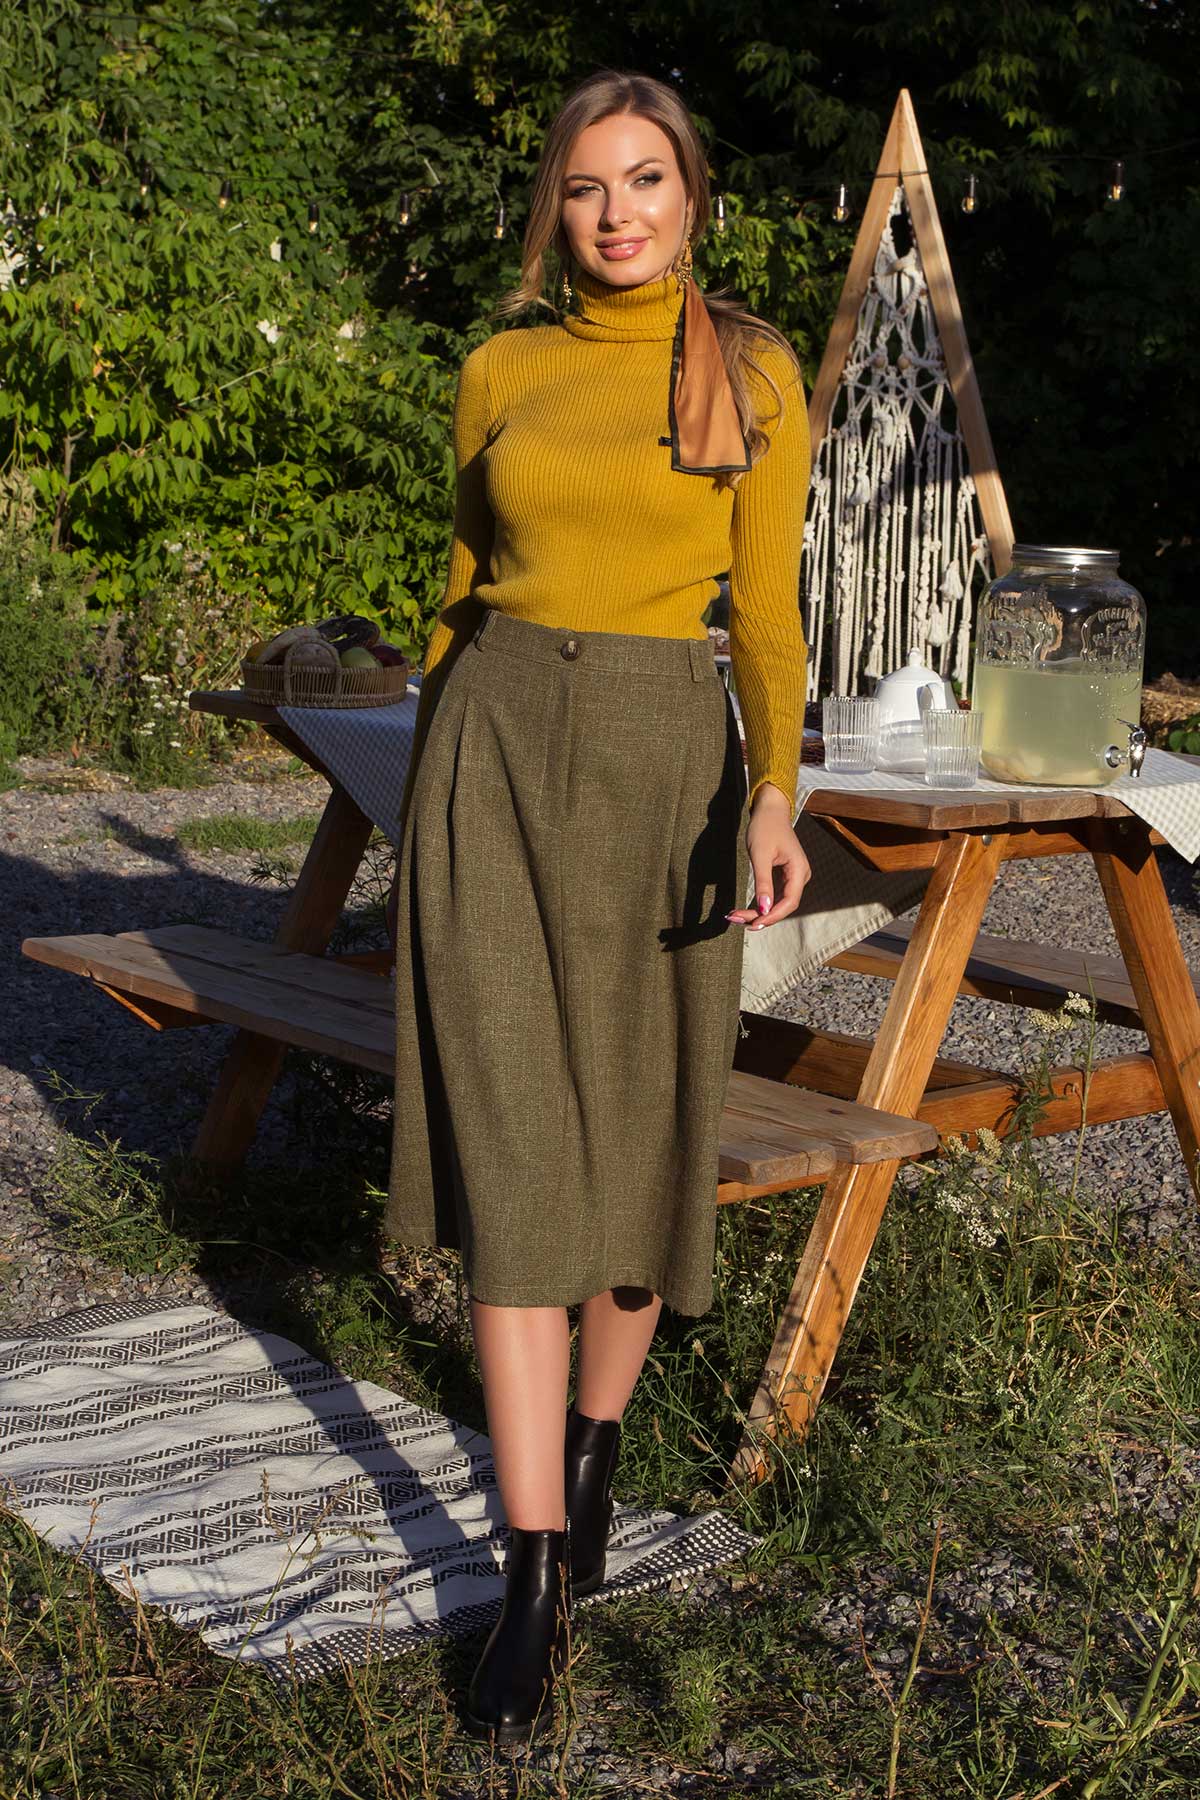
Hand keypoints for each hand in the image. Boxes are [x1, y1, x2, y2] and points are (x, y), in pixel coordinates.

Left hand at [725, 783, 810, 930]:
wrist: (769, 810)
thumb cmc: (765, 827)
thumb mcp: (760, 855)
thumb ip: (763, 883)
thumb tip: (763, 909)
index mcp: (799, 870)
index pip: (789, 902)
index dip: (772, 916)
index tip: (753, 923)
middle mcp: (800, 876)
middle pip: (784, 906)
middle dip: (762, 916)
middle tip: (737, 920)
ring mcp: (794, 876)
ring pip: (778, 903)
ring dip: (760, 912)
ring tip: (737, 917)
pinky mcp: (785, 876)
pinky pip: (775, 896)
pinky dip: (761, 904)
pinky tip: (747, 910)